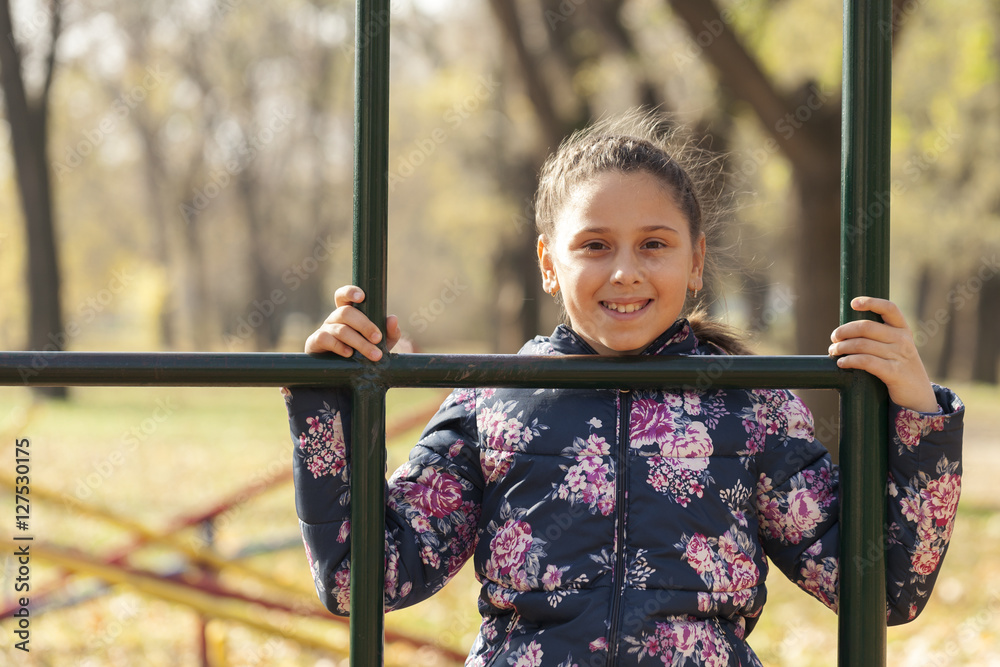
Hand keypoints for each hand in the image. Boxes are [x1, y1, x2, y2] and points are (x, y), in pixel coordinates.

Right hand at [305, 285, 401, 360]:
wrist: (340, 374)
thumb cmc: (362, 352)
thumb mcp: (380, 344)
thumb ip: (389, 332)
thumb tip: (393, 319)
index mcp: (349, 313)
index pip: (344, 295)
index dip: (350, 292)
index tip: (362, 297)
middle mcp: (335, 318)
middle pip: (346, 312)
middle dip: (364, 325)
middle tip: (378, 338)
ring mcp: (324, 329)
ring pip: (341, 329)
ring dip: (359, 342)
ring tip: (374, 354)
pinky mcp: (315, 342)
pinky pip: (325, 339)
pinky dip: (339, 346)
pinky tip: (349, 354)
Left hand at [829, 296, 938, 412]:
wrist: (919, 396)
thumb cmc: (899, 368)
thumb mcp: (897, 348)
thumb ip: (880, 337)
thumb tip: (847, 330)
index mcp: (902, 329)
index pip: (889, 308)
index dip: (871, 302)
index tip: (853, 303)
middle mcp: (903, 340)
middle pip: (866, 327)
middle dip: (844, 331)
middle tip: (834, 339)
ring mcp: (900, 356)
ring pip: (862, 345)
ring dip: (842, 347)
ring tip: (833, 352)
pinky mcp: (894, 373)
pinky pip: (866, 362)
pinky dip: (850, 361)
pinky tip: (841, 363)